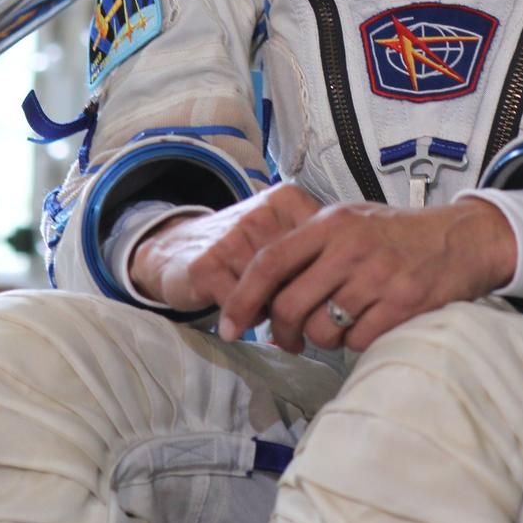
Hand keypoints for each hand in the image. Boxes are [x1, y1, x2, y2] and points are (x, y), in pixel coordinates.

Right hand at [129, 183, 322, 310]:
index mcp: (289, 200)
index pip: (325, 249)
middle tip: (298, 322)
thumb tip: (344, 294)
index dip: (325, 282)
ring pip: (272, 292)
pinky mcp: (207, 263)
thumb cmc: (244, 249)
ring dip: (272, 313)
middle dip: (299, 302)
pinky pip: (242, 305)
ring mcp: (234, 235)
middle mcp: (262, 212)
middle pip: (300, 272)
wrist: (178, 248)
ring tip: (266, 315)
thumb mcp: (284, 237)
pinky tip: (241, 316)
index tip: (323, 300)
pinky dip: (245, 318)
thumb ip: (315, 252)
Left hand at [217, 197, 516, 353]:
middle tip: (290, 339)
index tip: (230, 326)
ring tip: (342, 322)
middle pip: (290, 305)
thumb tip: (262, 293)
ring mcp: (377, 275)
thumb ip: (310, 248)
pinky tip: (370, 322)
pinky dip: (357, 341)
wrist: (460, 239)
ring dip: (324, 338)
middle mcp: (350, 247)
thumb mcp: (350, 222)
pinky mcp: (403, 302)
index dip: (243, 298)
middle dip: (283, 331)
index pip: (270, 262)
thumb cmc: (397, 235)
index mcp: (330, 224)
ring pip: (322, 330)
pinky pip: (357, 340)